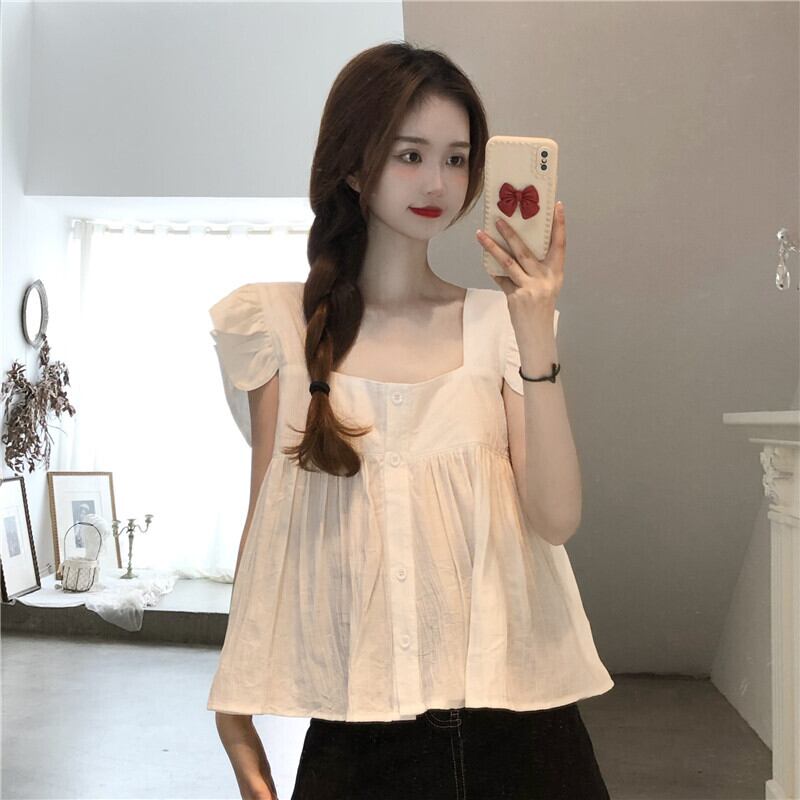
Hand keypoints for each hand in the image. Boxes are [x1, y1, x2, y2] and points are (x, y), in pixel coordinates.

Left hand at [477, 201, 565, 339]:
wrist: (537, 335)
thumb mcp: (546, 287)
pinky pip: (501, 280)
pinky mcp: (516, 297)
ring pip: (508, 262)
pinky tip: (486, 262)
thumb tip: (517, 249)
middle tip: (499, 218)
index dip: (560, 224)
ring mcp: (530, 288)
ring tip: (481, 234)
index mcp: (556, 274)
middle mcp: (545, 279)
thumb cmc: (541, 309)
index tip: (558, 205)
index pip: (560, 244)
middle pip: (525, 251)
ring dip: (493, 247)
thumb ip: (536, 270)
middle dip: (511, 233)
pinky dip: (494, 271)